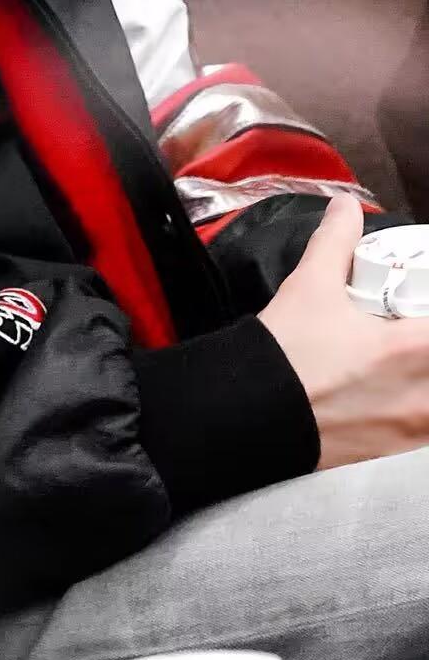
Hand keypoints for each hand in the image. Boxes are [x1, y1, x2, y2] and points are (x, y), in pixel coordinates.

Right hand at [258, 193, 428, 469]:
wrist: (250, 417)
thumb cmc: (286, 355)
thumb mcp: (310, 286)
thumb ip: (336, 241)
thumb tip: (346, 207)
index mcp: (414, 349)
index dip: (426, 301)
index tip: (418, 301)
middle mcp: (425, 395)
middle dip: (423, 340)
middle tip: (408, 327)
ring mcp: (415, 429)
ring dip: (424, 374)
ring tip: (402, 358)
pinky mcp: (400, 452)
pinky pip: (427, 426)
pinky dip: (419, 403)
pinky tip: (395, 389)